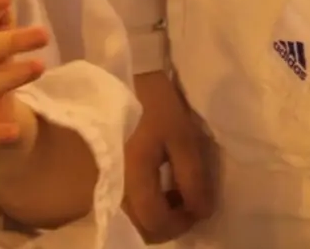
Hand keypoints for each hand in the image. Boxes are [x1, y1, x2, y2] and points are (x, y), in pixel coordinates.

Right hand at [123, 70, 214, 242]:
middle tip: (190, 205)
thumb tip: (202, 212)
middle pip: (140, 228)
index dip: (180, 223)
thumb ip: (193, 178)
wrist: (130, 81)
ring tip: (177, 195)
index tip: (198, 208)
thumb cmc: (159, 106)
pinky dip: (147, 208)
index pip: (154, 221)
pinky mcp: (107, 178)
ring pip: (133, 220)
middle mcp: (113, 186)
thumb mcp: (184, 139)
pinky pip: (127, 207)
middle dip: (169, 225)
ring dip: (158, 217)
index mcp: (132, 176)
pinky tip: (161, 189)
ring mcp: (107, 183)